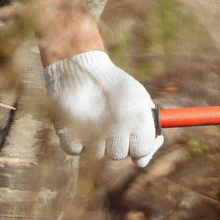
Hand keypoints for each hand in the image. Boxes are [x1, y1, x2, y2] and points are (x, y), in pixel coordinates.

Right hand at [44, 50, 163, 165]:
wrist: (79, 64)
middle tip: (109, 125)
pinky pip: (76, 150)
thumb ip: (148, 125)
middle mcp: (118, 127)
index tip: (132, 143)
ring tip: (92, 117)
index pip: (142, 152)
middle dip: (115, 143)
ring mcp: (93, 132)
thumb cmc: (113, 84)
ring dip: (95, 141)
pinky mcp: (68, 134)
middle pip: (118, 155)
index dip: (137, 149)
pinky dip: (75, 140)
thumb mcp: (139, 98)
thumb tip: (150, 148)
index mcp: (138, 118)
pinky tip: (77, 122)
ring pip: (97, 153)